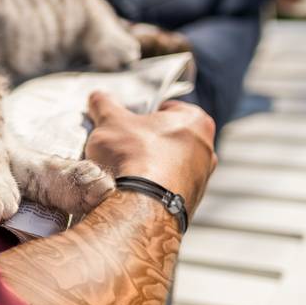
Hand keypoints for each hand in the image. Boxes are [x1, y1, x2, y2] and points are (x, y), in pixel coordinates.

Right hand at [85, 92, 216, 215]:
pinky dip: (151, 188)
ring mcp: (201, 181)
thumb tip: (98, 97)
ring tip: (122, 172)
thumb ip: (104, 104)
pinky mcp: (190, 205)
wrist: (139, 208)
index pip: (168, 108)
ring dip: (149, 166)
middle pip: (169, 138)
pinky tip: (131, 191)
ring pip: (169, 165)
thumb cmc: (132, 155)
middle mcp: (207, 150)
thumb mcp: (110, 121)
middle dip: (146, 141)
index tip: (126, 124)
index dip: (143, 114)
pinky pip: (167, 190)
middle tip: (121, 146)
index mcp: (196, 122)